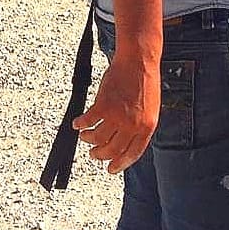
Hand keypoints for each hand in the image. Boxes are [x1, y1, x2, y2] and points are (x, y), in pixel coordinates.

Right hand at [72, 53, 159, 173]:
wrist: (138, 60)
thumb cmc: (145, 80)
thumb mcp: (150, 108)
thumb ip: (140, 125)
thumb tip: (128, 139)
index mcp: (147, 127)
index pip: (132, 154)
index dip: (120, 164)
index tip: (111, 169)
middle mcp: (132, 125)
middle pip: (112, 150)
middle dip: (100, 155)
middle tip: (94, 154)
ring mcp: (117, 116)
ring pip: (97, 138)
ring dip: (88, 140)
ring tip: (85, 138)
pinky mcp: (103, 105)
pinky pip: (88, 121)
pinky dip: (80, 124)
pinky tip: (77, 124)